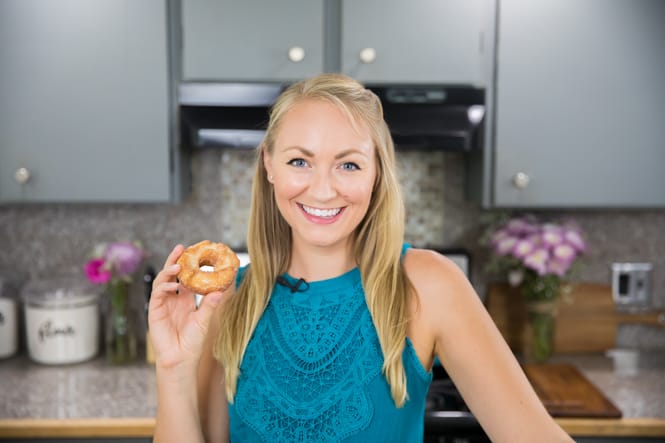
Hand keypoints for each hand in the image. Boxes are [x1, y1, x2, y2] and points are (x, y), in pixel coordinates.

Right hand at [148, 244, 227, 371]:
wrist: (181, 359)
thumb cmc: (193, 342)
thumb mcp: (205, 320)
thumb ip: (210, 305)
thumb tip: (220, 290)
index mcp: (186, 300)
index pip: (186, 278)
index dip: (189, 265)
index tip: (195, 252)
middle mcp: (173, 299)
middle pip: (171, 275)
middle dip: (174, 260)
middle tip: (181, 247)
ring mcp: (163, 304)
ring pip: (162, 281)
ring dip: (168, 271)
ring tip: (178, 265)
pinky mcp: (155, 311)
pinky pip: (157, 295)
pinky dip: (164, 287)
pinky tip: (173, 285)